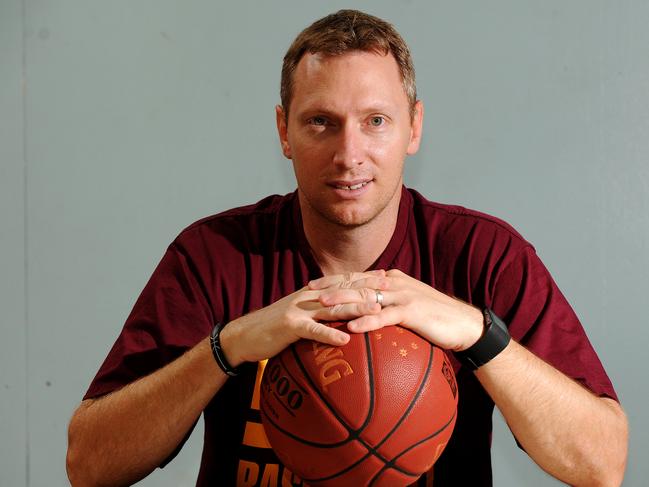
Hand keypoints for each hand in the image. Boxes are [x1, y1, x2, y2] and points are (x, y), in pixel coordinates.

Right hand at [220, 271, 385, 365]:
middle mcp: (308, 296)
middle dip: (368, 289)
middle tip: (391, 290)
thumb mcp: (300, 315)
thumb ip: (320, 312)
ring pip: (333, 307)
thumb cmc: (275, 329)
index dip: (365, 278)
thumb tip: (343, 317)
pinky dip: (330, 335)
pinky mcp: (290, 326)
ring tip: (377, 312)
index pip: (344, 281)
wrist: (245, 334)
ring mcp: (299, 310)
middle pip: (343, 291)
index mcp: (313, 293)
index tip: (387, 276)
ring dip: (356, 309)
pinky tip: (346, 341)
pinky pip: (313, 330)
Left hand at [309, 269, 483, 350]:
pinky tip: (352, 327)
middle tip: (308, 293)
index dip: (333, 280)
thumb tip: (366, 311)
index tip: (312, 284)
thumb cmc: (434, 317)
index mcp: (390, 279)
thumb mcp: (407, 305)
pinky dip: (367, 320)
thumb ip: (387, 303)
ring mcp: (403, 295)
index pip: (356, 277)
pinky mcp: (412, 311)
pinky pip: (385, 316)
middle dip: (331, 287)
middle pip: (356, 283)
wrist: (464, 323)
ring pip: (366, 297)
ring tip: (323, 306)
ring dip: (343, 301)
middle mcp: (393, 282)